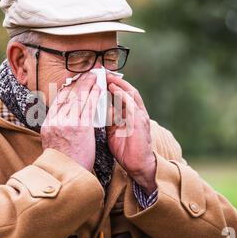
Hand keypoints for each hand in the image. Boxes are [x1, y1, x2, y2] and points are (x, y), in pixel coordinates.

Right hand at [41, 72, 100, 170]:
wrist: (65, 175)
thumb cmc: (63, 162)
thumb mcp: (53, 142)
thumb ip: (57, 128)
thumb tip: (63, 118)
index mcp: (48, 124)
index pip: (58, 100)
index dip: (68, 87)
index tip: (74, 80)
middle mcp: (55, 121)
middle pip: (67, 95)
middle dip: (78, 81)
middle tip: (87, 72)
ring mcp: (67, 123)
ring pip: (78, 97)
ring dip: (87, 84)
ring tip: (95, 75)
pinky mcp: (80, 127)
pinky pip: (88, 106)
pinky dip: (94, 94)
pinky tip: (99, 88)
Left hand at [106, 73, 156, 194]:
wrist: (138, 166)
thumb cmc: (126, 150)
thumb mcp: (113, 132)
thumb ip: (108, 120)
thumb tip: (96, 111)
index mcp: (130, 114)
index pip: (121, 94)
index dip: (111, 84)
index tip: (99, 77)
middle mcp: (137, 112)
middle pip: (126, 90)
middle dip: (114, 80)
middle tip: (101, 71)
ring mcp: (139, 116)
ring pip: (130, 93)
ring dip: (118, 83)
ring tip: (106, 75)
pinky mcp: (139, 122)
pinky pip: (131, 104)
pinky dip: (122, 94)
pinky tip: (114, 88)